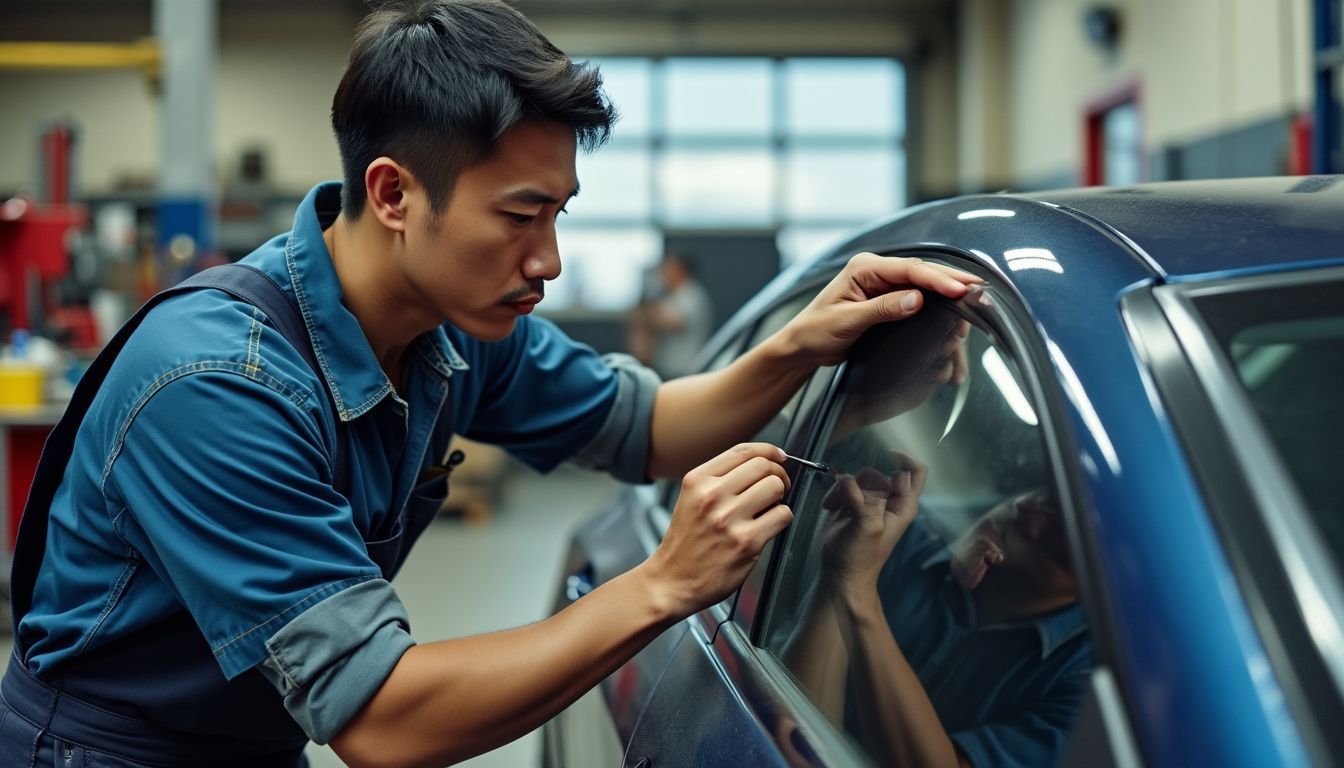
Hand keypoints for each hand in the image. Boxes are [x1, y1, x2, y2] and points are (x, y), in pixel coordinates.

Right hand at [646, 443, 793, 615]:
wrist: (671, 582)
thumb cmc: (685, 543)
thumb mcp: (691, 499)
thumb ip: (719, 479)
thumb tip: (762, 463)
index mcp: (698, 481)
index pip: (743, 450)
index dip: (768, 451)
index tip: (779, 457)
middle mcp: (712, 496)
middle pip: (764, 466)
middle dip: (779, 475)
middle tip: (779, 487)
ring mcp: (729, 519)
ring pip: (776, 487)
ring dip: (780, 497)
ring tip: (771, 508)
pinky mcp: (746, 542)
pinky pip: (782, 515)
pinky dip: (782, 518)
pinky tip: (769, 526)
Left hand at [783, 254, 980, 366]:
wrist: (802, 346)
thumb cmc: (816, 331)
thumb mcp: (847, 322)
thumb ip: (882, 309)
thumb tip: (917, 300)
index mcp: (864, 268)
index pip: (909, 269)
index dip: (937, 279)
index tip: (960, 289)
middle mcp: (875, 271)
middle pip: (921, 271)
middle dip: (950, 279)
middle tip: (979, 288)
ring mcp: (881, 284)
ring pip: (922, 282)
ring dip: (946, 289)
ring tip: (973, 295)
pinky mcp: (886, 299)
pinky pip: (916, 296)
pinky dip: (935, 301)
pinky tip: (952, 306)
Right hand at [819, 453, 927, 595]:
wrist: (840, 573)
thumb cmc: (860, 556)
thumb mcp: (867, 528)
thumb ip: (863, 501)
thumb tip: (848, 479)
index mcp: (903, 505)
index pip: (914, 471)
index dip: (903, 460)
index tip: (885, 455)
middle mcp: (889, 501)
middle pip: (879, 472)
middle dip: (861, 481)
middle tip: (850, 499)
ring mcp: (869, 502)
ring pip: (857, 477)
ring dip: (843, 488)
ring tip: (836, 506)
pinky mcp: (851, 505)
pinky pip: (842, 486)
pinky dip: (834, 494)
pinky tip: (830, 508)